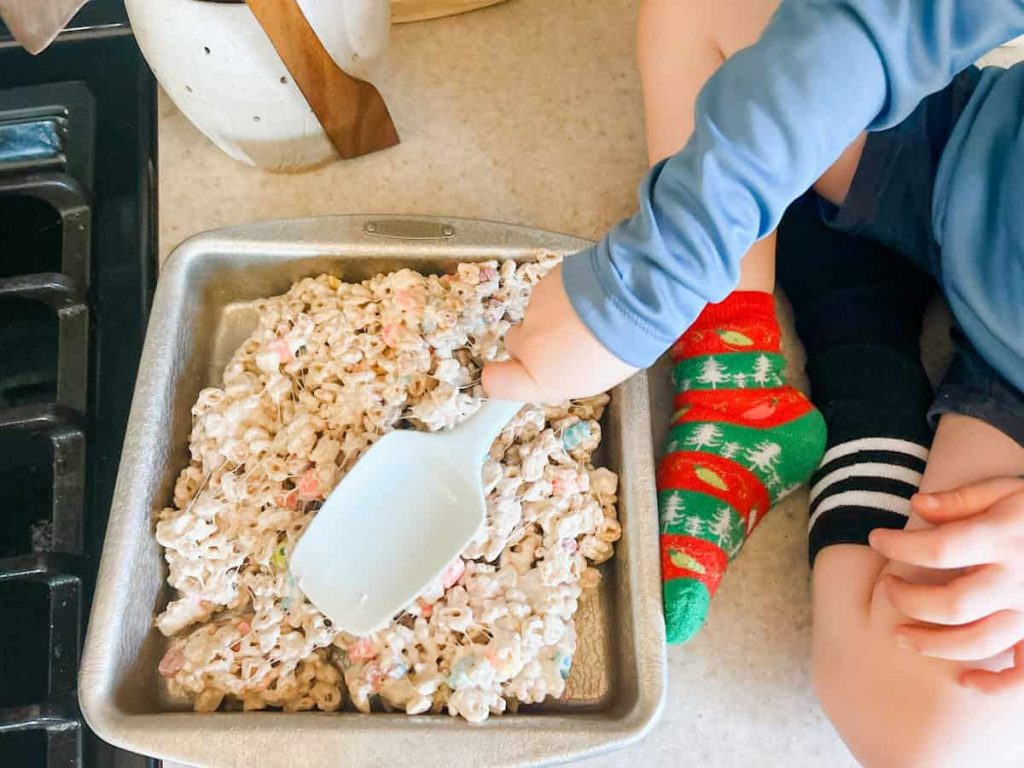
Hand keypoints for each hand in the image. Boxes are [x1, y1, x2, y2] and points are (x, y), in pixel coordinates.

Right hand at [482, 264, 638, 401]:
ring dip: (552, 317)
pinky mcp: (542, 285)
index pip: (494, 382)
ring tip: (587, 317)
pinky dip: (561, 297)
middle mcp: (528, 345)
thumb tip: (549, 369)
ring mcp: (533, 312)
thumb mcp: (589, 381)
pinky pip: (546, 295)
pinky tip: (586, 298)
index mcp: (538, 376)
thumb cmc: (618, 349)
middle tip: (563, 341)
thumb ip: (555, 376)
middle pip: (513, 344)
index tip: (509, 374)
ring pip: (533, 316)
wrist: (631, 300)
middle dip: (532, 343)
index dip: (499, 377)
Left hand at [869, 477, 1023, 692]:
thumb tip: (916, 504)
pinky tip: (966, 681)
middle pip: (952, 604)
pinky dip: (996, 684)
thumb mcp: (1005, 490)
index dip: (899, 545)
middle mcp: (1016, 581)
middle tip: (888, 586)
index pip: (939, 548)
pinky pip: (1023, 673)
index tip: (876, 539)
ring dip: (932, 645)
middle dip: (908, 600)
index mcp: (1003, 539)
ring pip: (978, 642)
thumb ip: (961, 499)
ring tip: (899, 635)